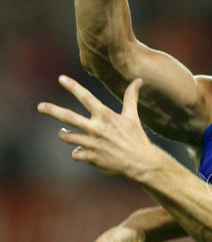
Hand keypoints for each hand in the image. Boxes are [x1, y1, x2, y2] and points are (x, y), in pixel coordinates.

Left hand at [37, 75, 159, 178]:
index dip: (73, 86)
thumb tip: (138, 80)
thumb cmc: (137, 138)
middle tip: (40, 106)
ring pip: (68, 137)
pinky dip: (77, 152)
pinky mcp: (92, 158)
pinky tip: (80, 151)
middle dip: (52, 110)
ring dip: (63, 133)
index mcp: (106, 116)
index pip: (86, 97)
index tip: (61, 78)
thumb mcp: (133, 116)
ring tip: (63, 131)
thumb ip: (131, 97)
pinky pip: (76, 154)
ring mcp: (93, 144)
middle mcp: (97, 128)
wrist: (142, 163)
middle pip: (68, 116)